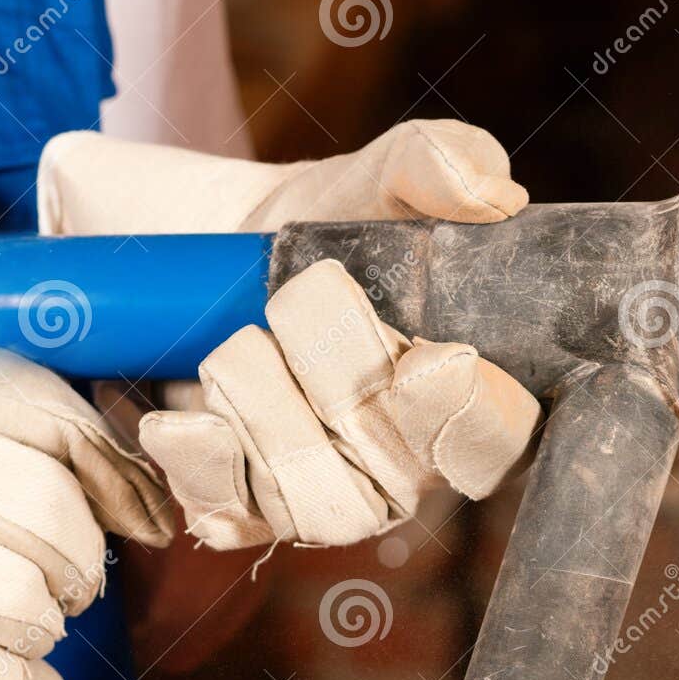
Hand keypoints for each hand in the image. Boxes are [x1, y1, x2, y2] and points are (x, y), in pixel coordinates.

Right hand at [0, 339, 172, 679]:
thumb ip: (14, 417)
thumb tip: (145, 497)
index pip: (59, 423)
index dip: (120, 480)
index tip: (146, 518)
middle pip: (54, 518)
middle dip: (82, 563)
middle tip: (72, 581)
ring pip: (29, 600)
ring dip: (45, 625)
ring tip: (26, 622)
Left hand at [37, 119, 541, 548]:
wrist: (222, 244)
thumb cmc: (331, 219)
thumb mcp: (384, 174)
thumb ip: (441, 165)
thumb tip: (489, 194)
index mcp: (469, 393)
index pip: (496, 442)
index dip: (461, 410)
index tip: (422, 351)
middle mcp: (407, 464)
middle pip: (393, 479)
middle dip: (339, 385)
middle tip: (297, 301)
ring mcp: (328, 498)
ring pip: (315, 506)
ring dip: (265, 416)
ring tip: (237, 344)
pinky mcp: (249, 511)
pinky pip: (232, 515)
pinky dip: (202, 461)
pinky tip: (182, 415)